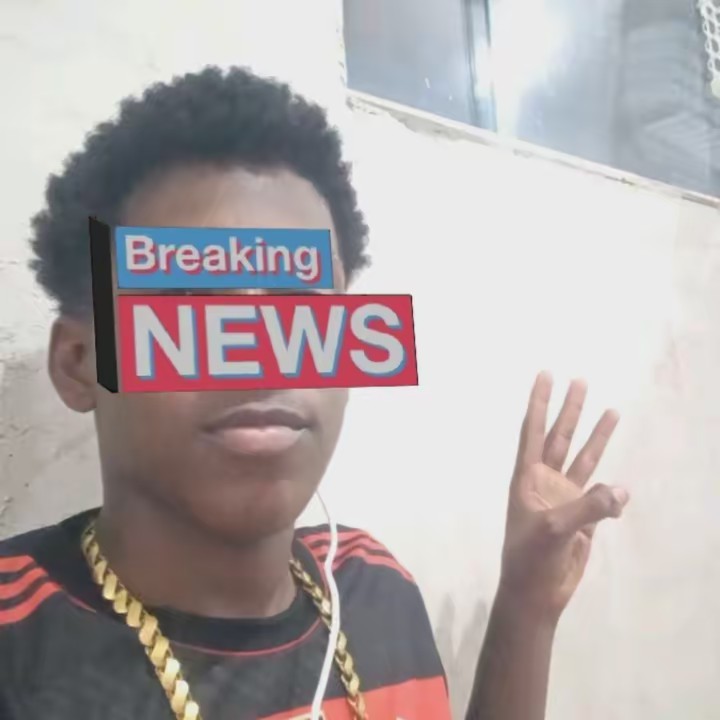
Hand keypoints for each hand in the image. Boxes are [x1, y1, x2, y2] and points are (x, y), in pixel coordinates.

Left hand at [499, 372, 628, 623]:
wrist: (536, 592)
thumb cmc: (530, 557)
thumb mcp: (554, 529)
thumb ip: (587, 508)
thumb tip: (621, 491)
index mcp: (527, 477)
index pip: (534, 431)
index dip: (539, 403)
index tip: (545, 375)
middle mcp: (545, 481)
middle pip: (560, 436)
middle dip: (569, 409)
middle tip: (579, 379)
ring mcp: (564, 497)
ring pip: (583, 458)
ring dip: (595, 435)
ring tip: (610, 409)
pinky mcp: (581, 517)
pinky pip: (600, 495)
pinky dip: (611, 489)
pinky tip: (620, 488)